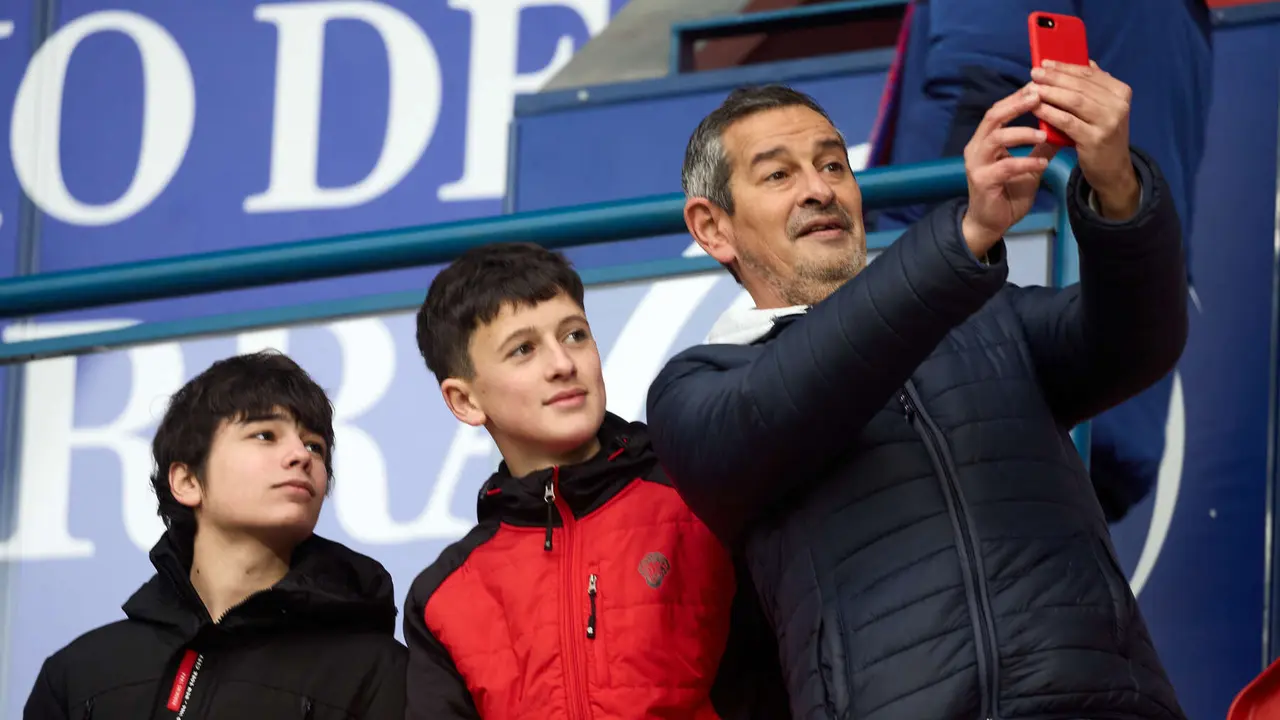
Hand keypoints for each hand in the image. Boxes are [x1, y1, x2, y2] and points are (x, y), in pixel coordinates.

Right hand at [961, 86, 1057, 258]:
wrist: (991, 223)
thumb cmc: (1008, 192)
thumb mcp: (1030, 164)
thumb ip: (1041, 145)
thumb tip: (1063, 125)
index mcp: (986, 140)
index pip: (1000, 110)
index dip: (1018, 96)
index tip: (1040, 84)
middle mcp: (977, 147)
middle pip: (993, 117)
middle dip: (1016, 104)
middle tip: (1039, 96)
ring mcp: (977, 164)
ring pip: (996, 138)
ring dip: (1021, 132)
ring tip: (1043, 132)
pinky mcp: (982, 182)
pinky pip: (1004, 168)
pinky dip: (1024, 162)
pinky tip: (1042, 163)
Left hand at [1030, 59, 1138, 218]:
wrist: (1113, 169)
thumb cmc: (1102, 134)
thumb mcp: (1103, 108)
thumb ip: (1094, 86)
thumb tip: (1079, 60)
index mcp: (1121, 91)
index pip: (1090, 74)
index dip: (1065, 67)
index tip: (1045, 62)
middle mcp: (1118, 104)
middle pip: (1080, 86)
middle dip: (1054, 77)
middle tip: (1034, 73)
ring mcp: (1108, 122)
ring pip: (1074, 101)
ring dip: (1050, 93)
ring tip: (1032, 89)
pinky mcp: (1095, 139)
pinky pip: (1068, 121)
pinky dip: (1050, 113)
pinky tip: (1036, 108)